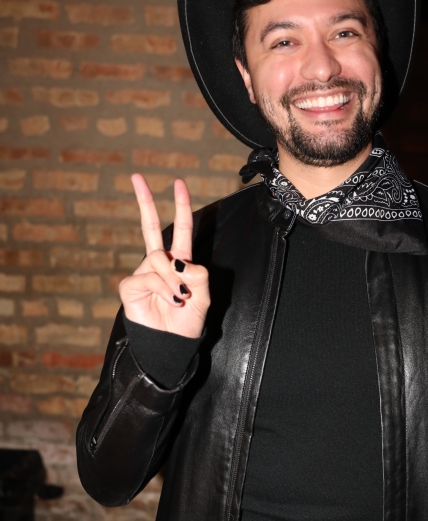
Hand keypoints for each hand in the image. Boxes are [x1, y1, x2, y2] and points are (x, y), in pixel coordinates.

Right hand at [119, 174, 209, 338]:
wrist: (172, 344)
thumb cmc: (187, 321)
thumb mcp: (203, 295)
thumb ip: (197, 273)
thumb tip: (177, 260)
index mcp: (179, 261)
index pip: (181, 229)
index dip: (181, 206)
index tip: (178, 183)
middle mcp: (159, 264)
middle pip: (151, 226)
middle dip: (145, 201)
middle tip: (136, 176)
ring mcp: (143, 273)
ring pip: (158, 258)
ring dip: (173, 277)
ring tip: (180, 296)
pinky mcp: (131, 286)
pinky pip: (149, 277)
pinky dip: (164, 289)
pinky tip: (169, 300)